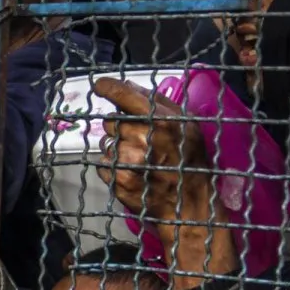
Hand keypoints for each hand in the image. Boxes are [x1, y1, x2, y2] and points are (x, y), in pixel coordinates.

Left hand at [94, 78, 205, 223]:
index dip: (108, 88)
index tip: (99, 85)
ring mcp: (129, 161)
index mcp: (161, 121)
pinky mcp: (118, 180)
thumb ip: (156, 102)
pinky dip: (113, 167)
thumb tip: (127, 85)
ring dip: (117, 149)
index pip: (125, 97)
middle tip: (140, 140)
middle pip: (111, 122)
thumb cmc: (189, 159)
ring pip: (106, 144)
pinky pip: (103, 164)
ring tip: (140, 160)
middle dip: (121, 128)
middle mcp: (142, 138)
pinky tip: (133, 173)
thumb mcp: (185, 125)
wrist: (189, 204)